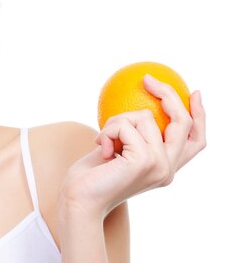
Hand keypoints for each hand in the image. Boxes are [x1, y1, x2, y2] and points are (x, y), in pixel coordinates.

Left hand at [61, 74, 205, 215]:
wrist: (79, 200)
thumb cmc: (91, 176)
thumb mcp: (116, 149)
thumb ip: (131, 136)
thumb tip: (135, 106)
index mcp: (165, 168)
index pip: (195, 141)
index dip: (200, 116)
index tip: (195, 92)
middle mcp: (168, 168)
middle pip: (183, 123)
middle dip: (168, 95)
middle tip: (148, 80)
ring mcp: (159, 165)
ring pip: (145, 117)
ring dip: (116, 121)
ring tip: (103, 140)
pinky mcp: (145, 160)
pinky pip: (125, 124)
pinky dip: (108, 130)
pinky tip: (101, 147)